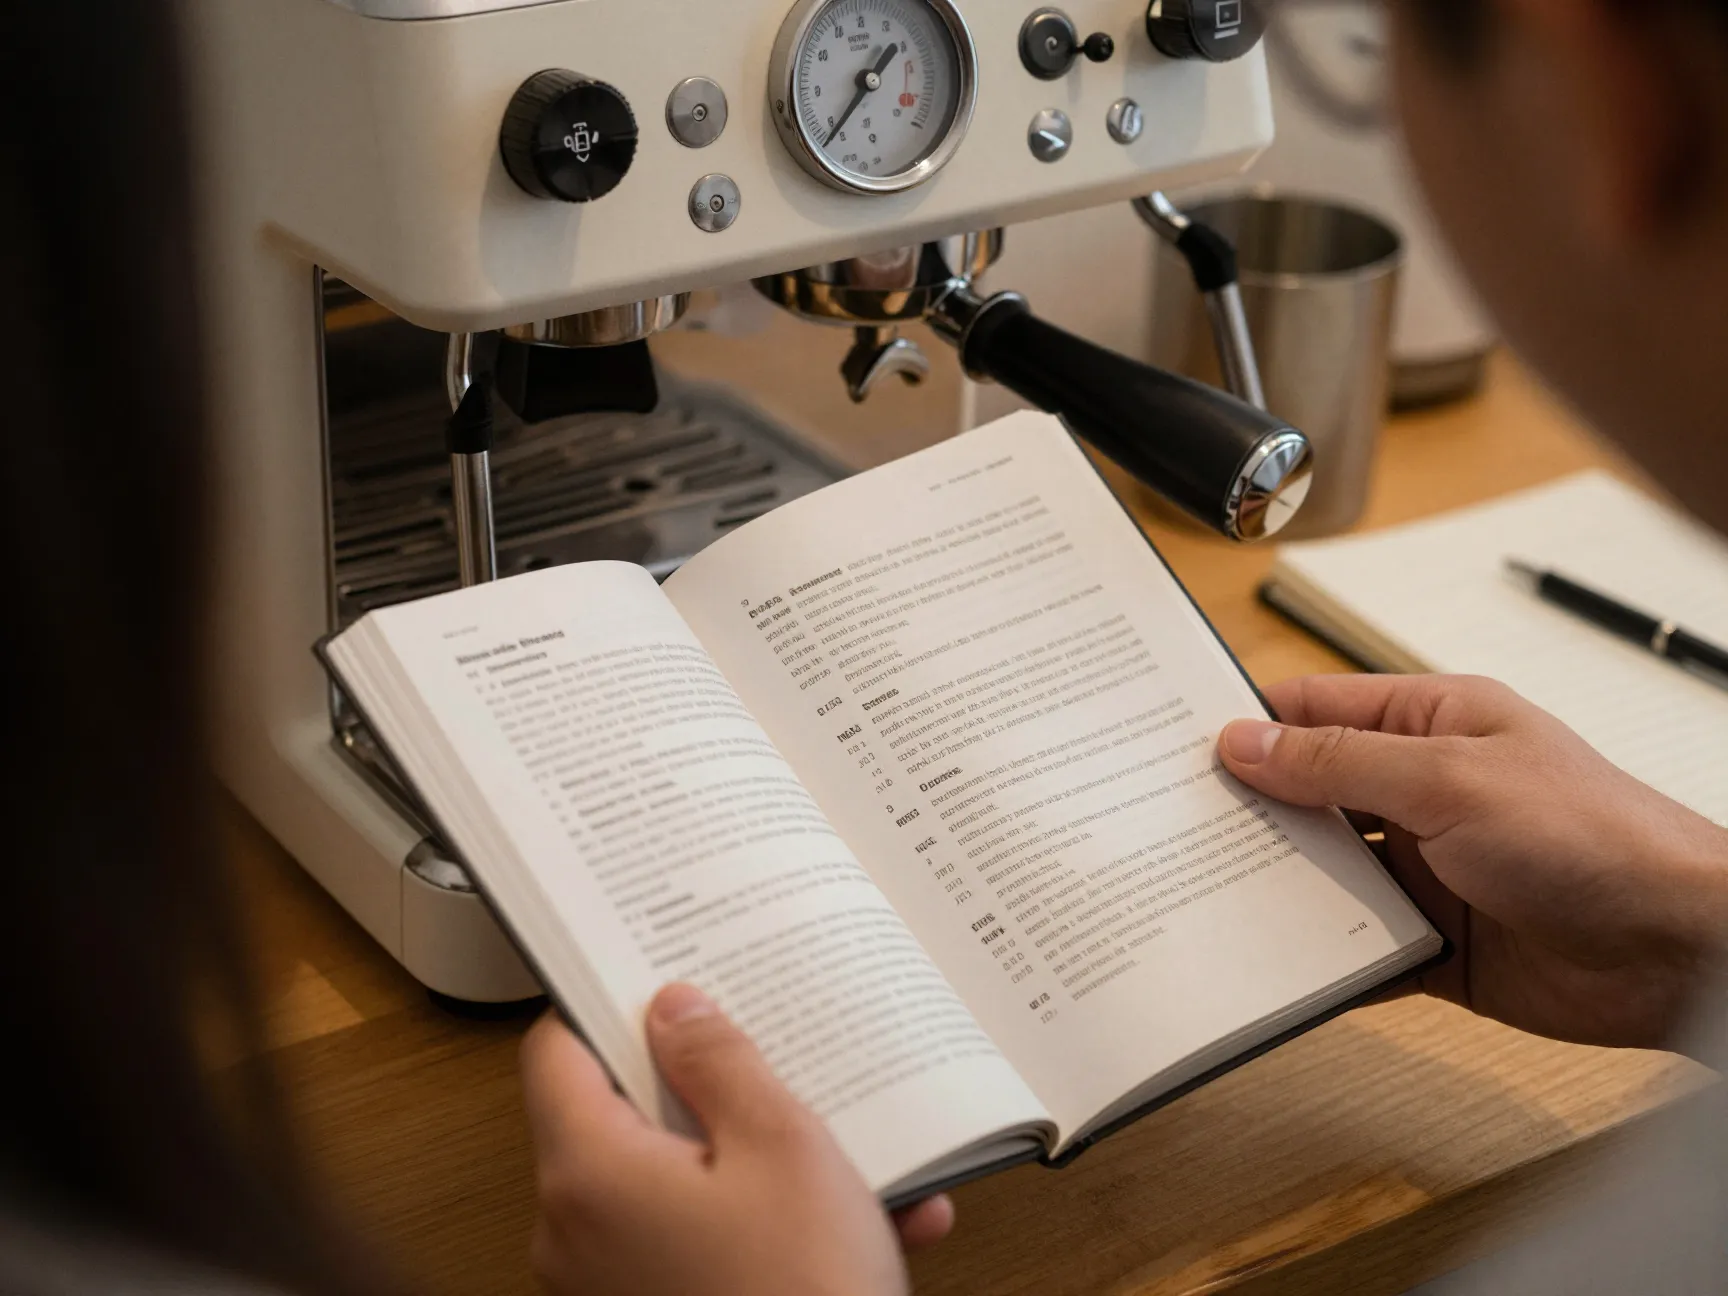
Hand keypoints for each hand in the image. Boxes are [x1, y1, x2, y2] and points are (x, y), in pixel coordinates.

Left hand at [520, 984, 953, 1295]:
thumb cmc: (801, 1294)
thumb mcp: (781, 1145)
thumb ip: (720, 1062)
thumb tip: (674, 1008)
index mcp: (589, 1172)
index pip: (557, 1051)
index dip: (605, 1001)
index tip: (656, 974)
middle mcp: (576, 1230)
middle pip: (622, 1112)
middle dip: (708, 1081)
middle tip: (767, 1047)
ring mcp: (608, 1278)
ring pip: (677, 1177)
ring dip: (759, 1155)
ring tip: (845, 1144)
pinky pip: (701, 1234)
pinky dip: (767, 1217)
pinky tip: (860, 1212)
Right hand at [1219, 674, 1727, 1050]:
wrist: (1680, 951)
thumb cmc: (1595, 837)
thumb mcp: (1448, 780)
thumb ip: (1339, 764)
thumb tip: (1245, 743)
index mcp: (1432, 726)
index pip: (1316, 711)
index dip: (1247, 724)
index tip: (1175, 745)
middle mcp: (1424, 793)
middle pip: (1309, 796)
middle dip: (1248, 812)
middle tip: (1171, 828)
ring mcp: (1428, 869)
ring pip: (1324, 875)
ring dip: (1278, 888)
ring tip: (1202, 898)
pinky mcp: (1435, 943)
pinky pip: (1355, 950)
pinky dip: (1317, 960)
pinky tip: (1272, 968)